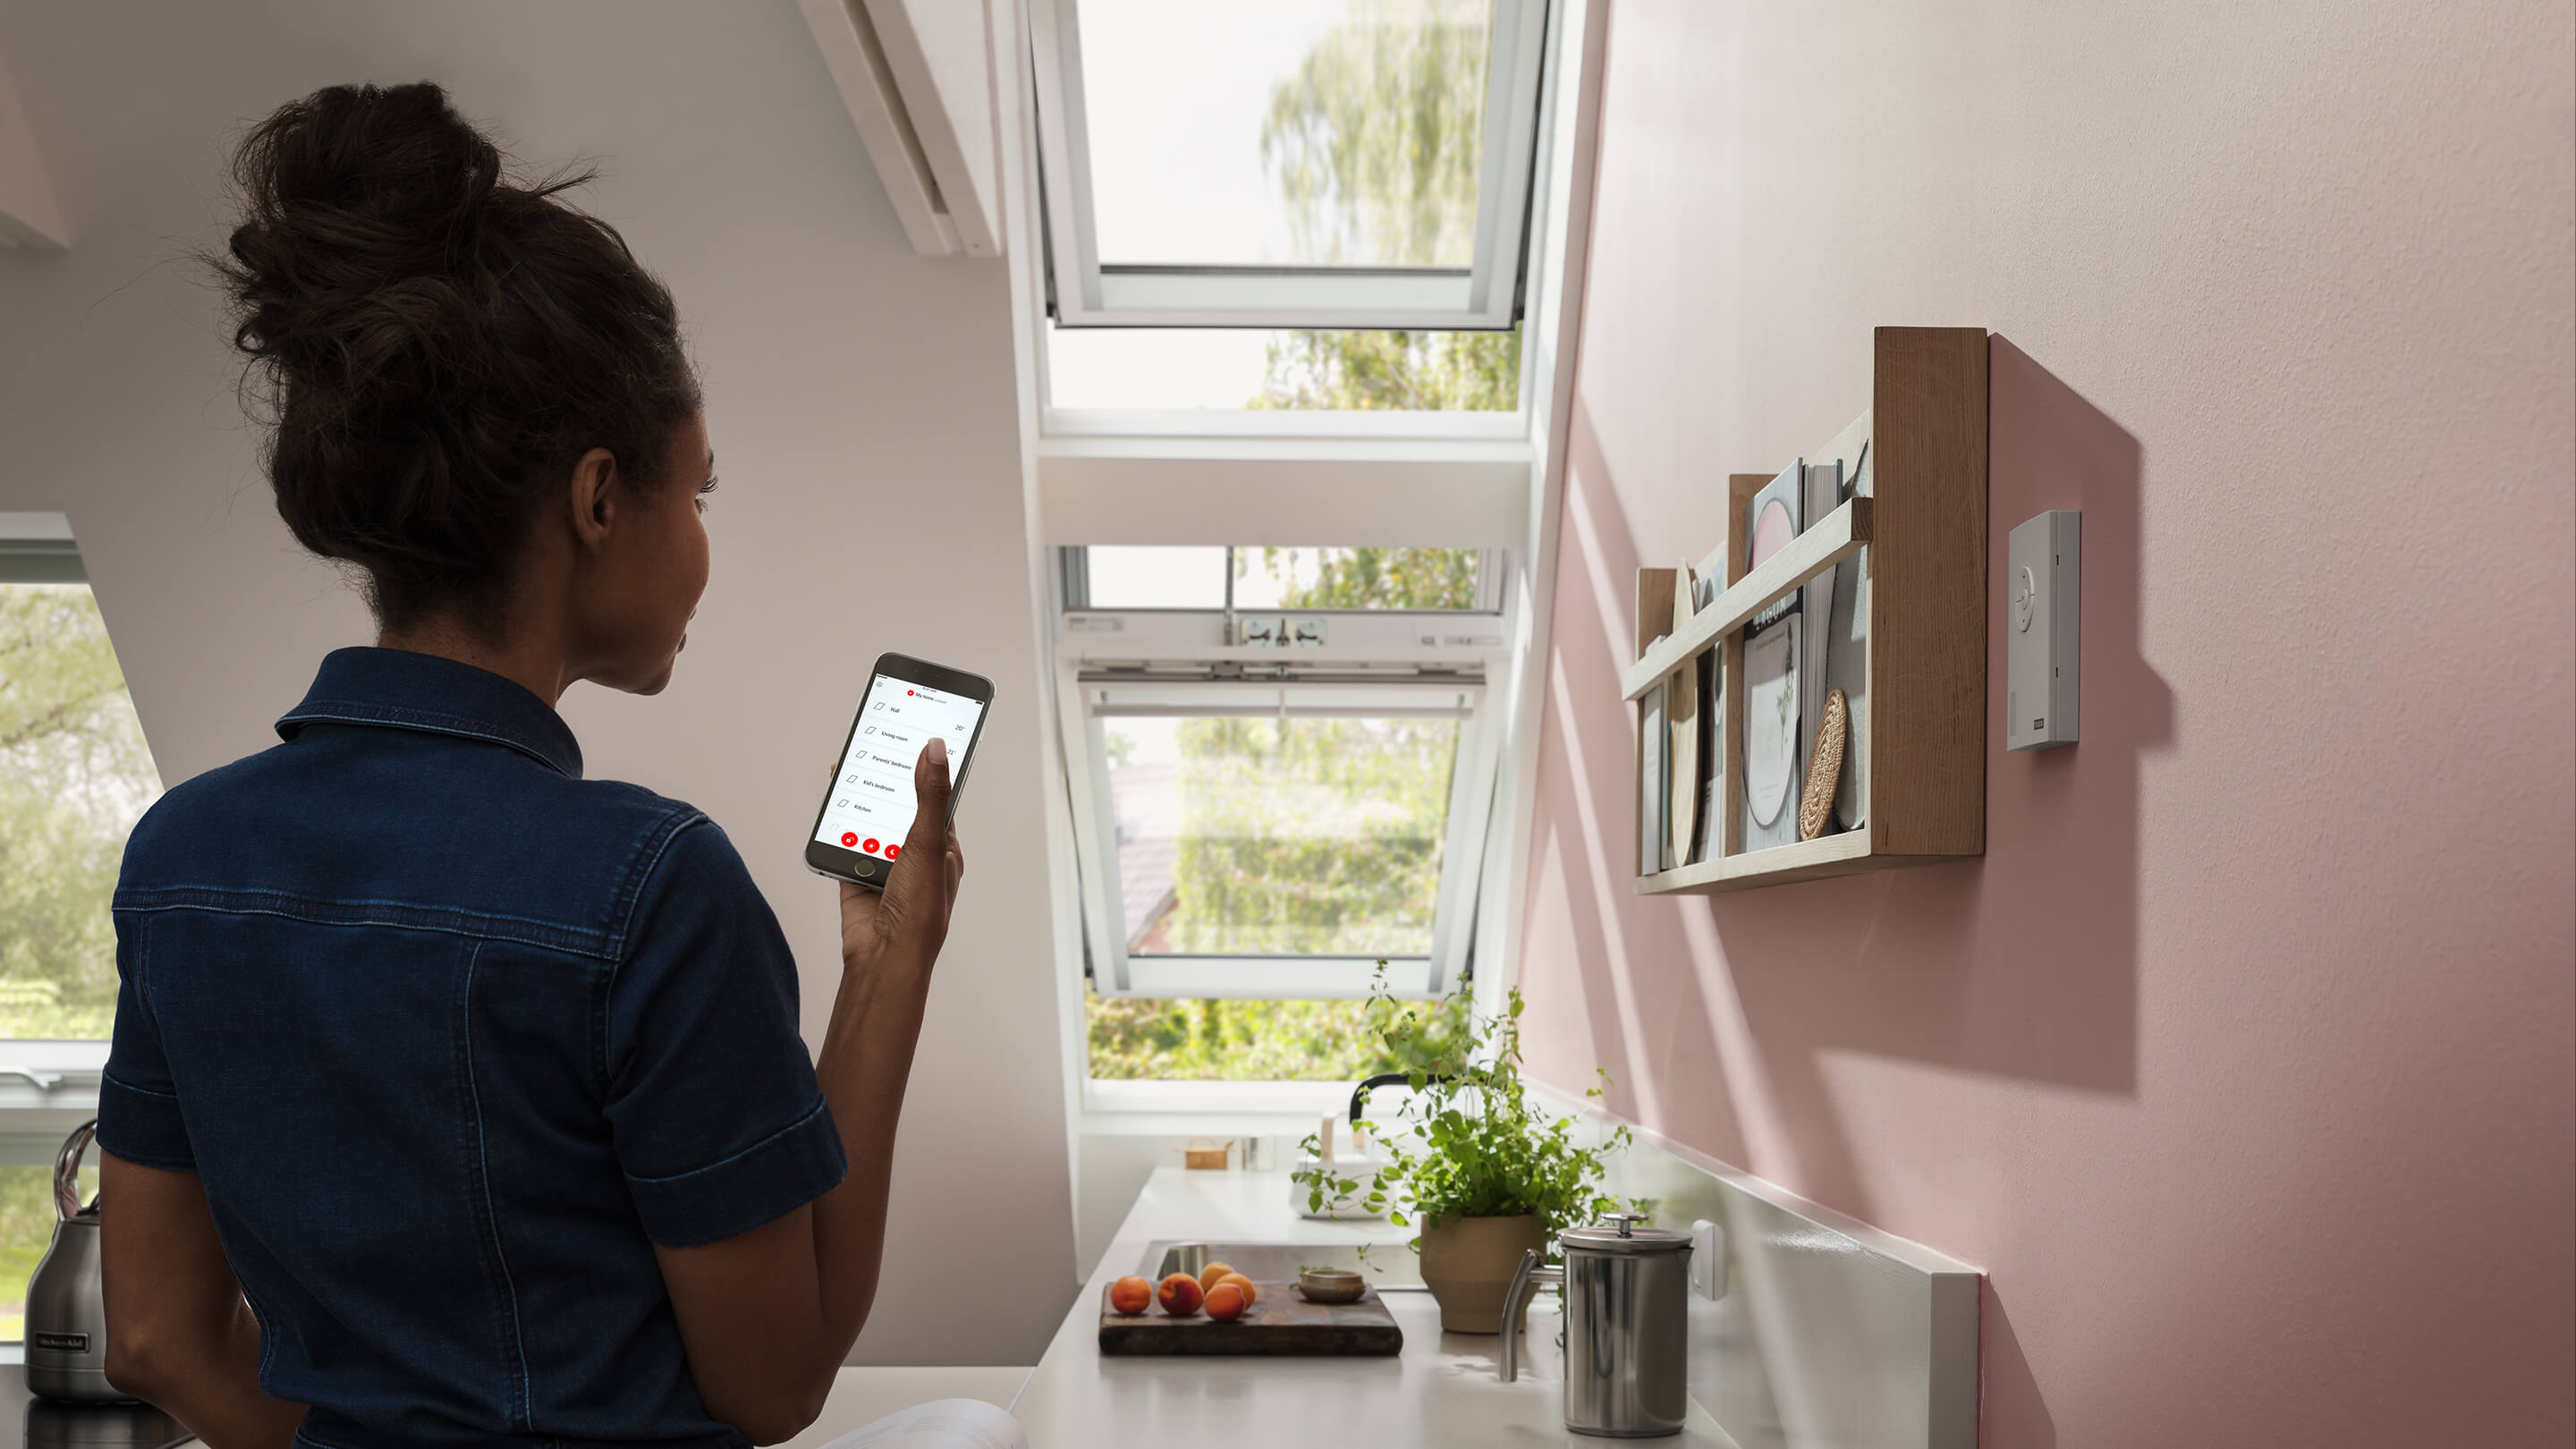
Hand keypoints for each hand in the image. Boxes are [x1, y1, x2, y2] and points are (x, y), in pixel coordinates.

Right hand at [838, 736, 964, 976]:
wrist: (883, 955)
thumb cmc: (920, 910)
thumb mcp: (928, 842)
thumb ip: (930, 796)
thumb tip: (936, 750)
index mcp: (943, 849)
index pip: (938, 799)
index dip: (928, 770)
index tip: (920, 736)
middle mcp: (915, 856)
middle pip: (898, 807)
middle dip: (887, 780)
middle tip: (876, 740)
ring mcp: (885, 866)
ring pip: (869, 823)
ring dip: (859, 800)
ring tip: (852, 761)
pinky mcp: (856, 875)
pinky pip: (845, 843)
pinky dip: (837, 826)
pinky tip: (833, 802)